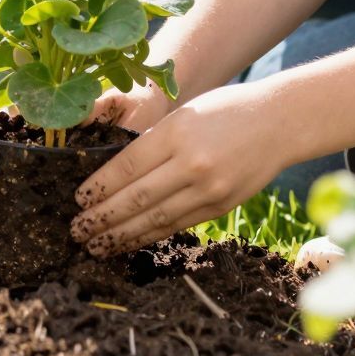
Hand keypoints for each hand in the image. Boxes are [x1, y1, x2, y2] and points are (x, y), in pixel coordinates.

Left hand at [68, 84, 290, 253]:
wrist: (278, 123)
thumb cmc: (225, 110)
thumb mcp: (184, 114)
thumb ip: (153, 142)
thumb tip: (115, 175)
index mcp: (176, 133)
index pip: (127, 167)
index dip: (99, 187)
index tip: (79, 200)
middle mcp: (192, 164)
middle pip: (136, 198)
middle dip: (102, 218)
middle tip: (77, 230)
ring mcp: (208, 189)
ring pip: (154, 219)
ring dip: (121, 235)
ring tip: (96, 245)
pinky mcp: (220, 207)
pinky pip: (176, 225)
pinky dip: (149, 236)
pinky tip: (129, 242)